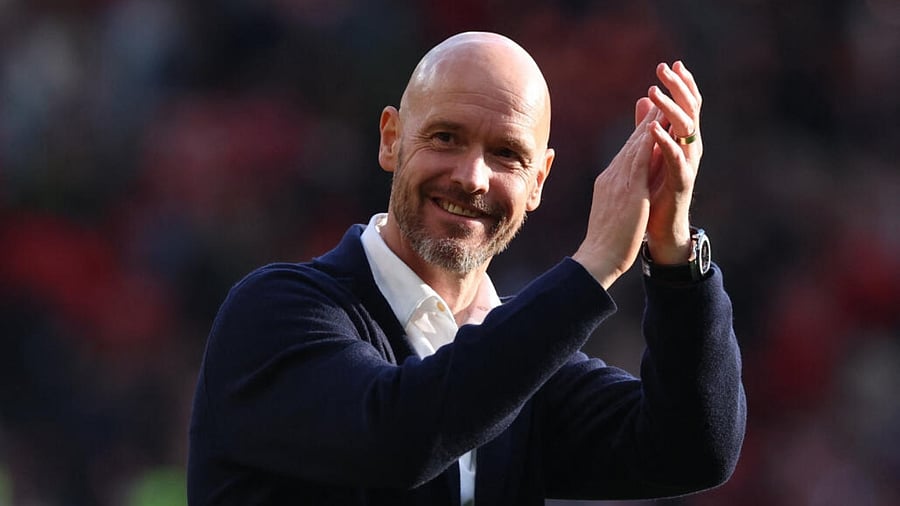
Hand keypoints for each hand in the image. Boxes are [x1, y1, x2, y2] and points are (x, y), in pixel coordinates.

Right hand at [572, 105, 658, 288]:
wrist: (599, 257)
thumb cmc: (606, 241)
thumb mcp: (614, 211)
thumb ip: (620, 195)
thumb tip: (628, 188)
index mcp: (609, 181)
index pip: (628, 152)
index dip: (640, 132)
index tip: (651, 115)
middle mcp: (612, 175)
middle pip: (632, 142)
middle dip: (646, 119)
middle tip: (659, 96)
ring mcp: (619, 181)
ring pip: (636, 145)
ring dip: (650, 121)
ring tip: (662, 101)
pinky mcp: (629, 189)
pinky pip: (640, 160)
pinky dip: (648, 140)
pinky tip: (657, 126)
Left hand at [641, 61, 703, 264]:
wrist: (660, 228)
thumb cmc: (655, 191)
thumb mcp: (651, 152)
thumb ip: (649, 126)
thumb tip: (644, 99)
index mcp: (683, 140)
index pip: (687, 105)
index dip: (682, 84)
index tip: (673, 62)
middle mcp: (690, 148)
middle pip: (689, 110)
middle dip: (678, 87)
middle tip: (664, 68)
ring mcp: (688, 164)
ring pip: (685, 130)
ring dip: (670, 109)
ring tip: (655, 92)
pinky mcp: (682, 182)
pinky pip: (675, 159)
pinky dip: (665, 142)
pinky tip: (653, 130)